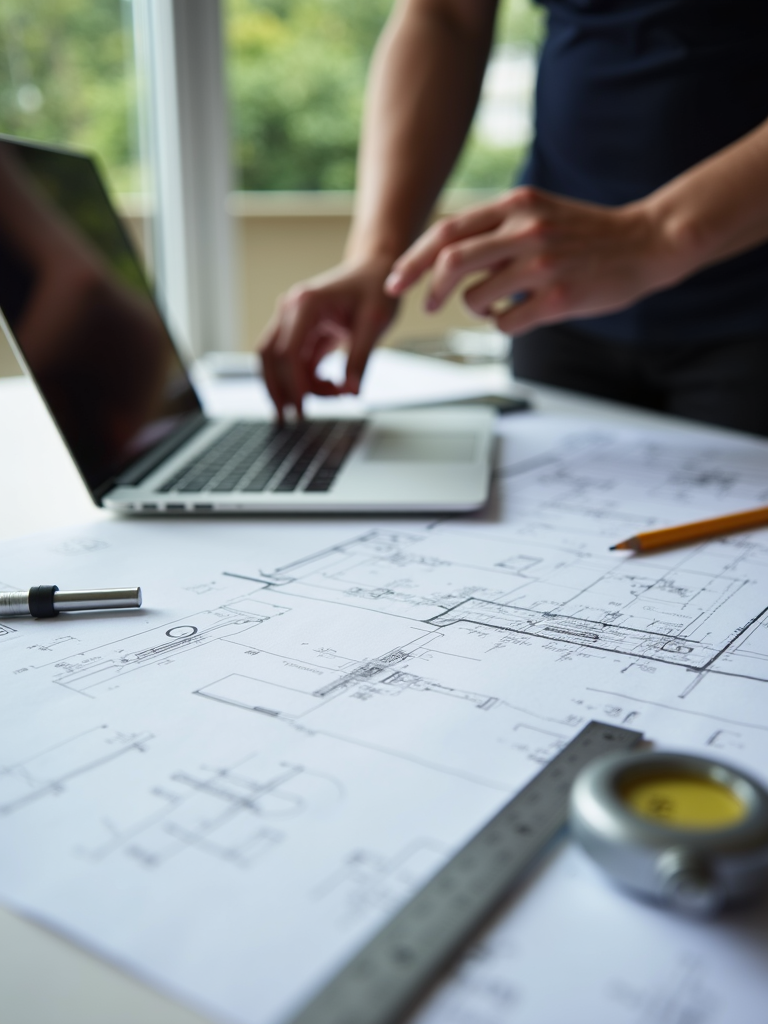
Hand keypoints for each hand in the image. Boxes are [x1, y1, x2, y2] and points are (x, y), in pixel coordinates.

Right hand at [259, 257, 398, 418]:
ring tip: (331, 395)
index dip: (293, 385)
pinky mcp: (299, 332)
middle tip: (292, 419)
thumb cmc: (374, 288)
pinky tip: (332, 386)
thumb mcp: (374, 324)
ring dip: (295, 386)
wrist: (374, 269)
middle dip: (279, 391)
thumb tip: (351, 392)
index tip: (302, 409)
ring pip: (277, 362)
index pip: (288, 352)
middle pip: (270, 357)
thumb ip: (360, 360)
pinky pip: (293, 363)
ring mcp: (291, 321)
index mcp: (306, 304)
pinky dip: (307, 379)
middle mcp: (290, 310)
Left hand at [384, 186, 675, 334]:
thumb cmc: (588, 233)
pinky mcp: (558, 298)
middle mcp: (525, 231)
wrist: (646, 242)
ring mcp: (542, 265)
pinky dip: (502, 324)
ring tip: (495, 304)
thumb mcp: (539, 211)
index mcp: (516, 206)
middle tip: (428, 305)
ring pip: (476, 298)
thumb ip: (497, 226)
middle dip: (429, 289)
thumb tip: (445, 255)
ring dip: (475, 308)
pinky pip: (506, 322)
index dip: (413, 259)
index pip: (446, 231)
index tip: (395, 280)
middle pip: (450, 262)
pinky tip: (520, 314)